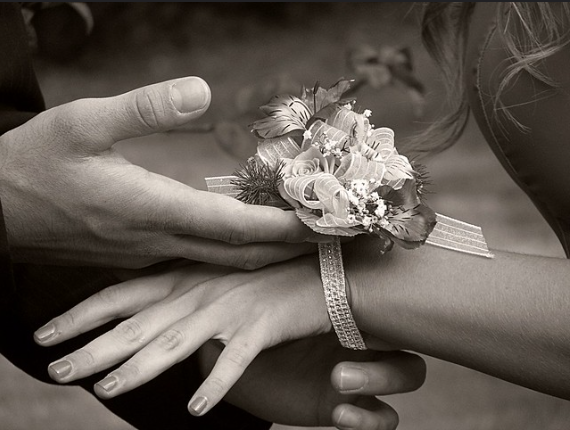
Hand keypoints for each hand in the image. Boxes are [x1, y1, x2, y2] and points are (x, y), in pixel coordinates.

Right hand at [0, 76, 316, 268]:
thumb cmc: (35, 164)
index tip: (320, 224)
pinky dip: (232, 250)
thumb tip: (202, 91)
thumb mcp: (83, 121)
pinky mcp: (140, 253)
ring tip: (298, 238)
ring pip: (221, 261)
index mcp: (152, 208)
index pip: (234, 226)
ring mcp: (150, 253)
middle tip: (325, 237)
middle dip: (285, 248)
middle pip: (238, 253)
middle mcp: (158, 240)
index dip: (281, 228)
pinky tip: (246, 237)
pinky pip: (200, 259)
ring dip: (263, 251)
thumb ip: (144, 108)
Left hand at [34, 259, 424, 428]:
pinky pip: (236, 359)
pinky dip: (217, 382)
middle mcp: (199, 291)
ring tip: (106, 391)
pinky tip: (196, 408)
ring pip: (176, 341)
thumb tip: (145, 315)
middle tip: (56, 372)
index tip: (44, 335)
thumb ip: (179, 292)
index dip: (81, 314)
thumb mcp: (214, 278)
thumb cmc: (264, 274)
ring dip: (140, 367)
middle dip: (95, 348)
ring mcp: (229, 308)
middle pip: (139, 324)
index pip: (121, 295)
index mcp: (184, 278)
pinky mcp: (261, 326)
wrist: (319, 268)